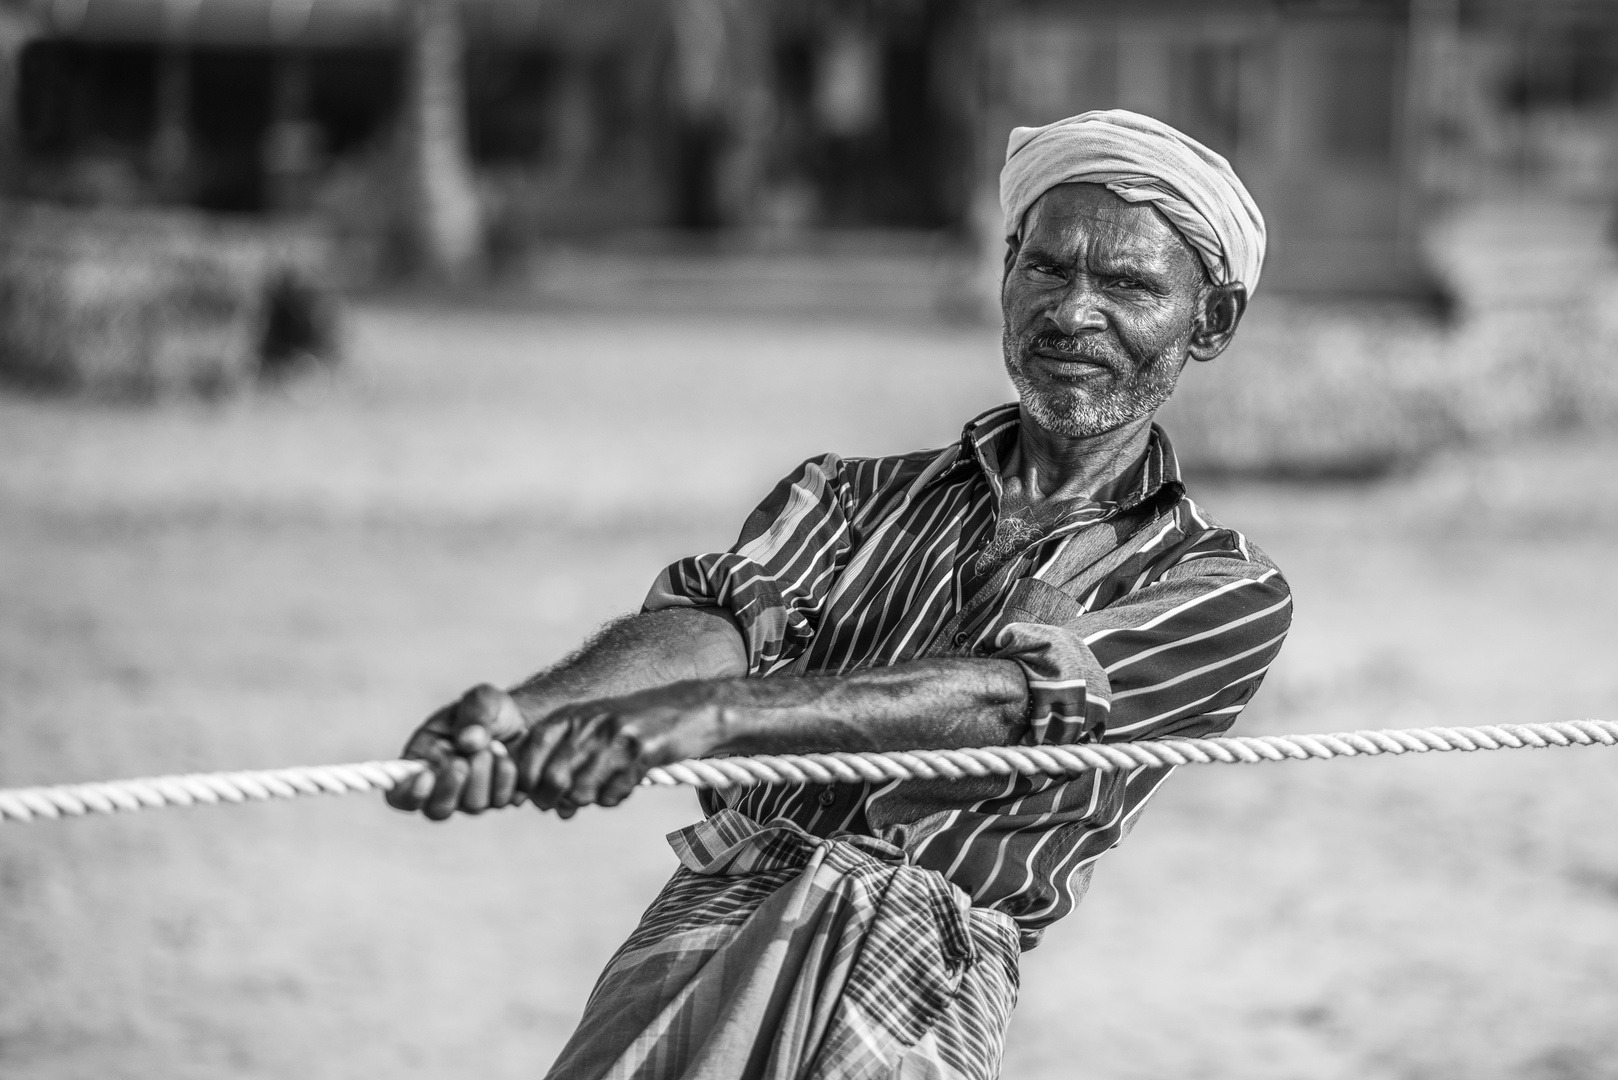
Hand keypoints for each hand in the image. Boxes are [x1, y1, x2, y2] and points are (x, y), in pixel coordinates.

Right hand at [385, 683, 529, 820]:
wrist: (523, 717)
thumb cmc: (489, 708)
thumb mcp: (481, 699)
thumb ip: (473, 714)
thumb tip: (468, 741)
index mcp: (421, 763)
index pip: (400, 795)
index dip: (409, 793)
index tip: (426, 775)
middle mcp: (443, 788)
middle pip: (437, 810)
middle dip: (451, 785)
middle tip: (463, 760)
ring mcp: (472, 798)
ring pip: (474, 806)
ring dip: (486, 774)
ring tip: (496, 745)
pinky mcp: (501, 800)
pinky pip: (505, 800)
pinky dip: (509, 775)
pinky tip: (511, 754)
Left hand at [515, 682, 722, 817]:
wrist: (689, 709)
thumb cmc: (634, 725)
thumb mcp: (592, 728)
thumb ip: (562, 759)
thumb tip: (543, 805)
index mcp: (572, 714)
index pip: (529, 750)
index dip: (525, 780)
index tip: (533, 794)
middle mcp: (590, 723)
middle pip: (552, 779)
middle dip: (551, 801)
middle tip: (563, 805)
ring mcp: (616, 737)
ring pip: (581, 792)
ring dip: (587, 801)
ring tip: (600, 789)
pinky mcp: (642, 752)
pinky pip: (613, 794)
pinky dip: (614, 797)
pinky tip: (624, 783)